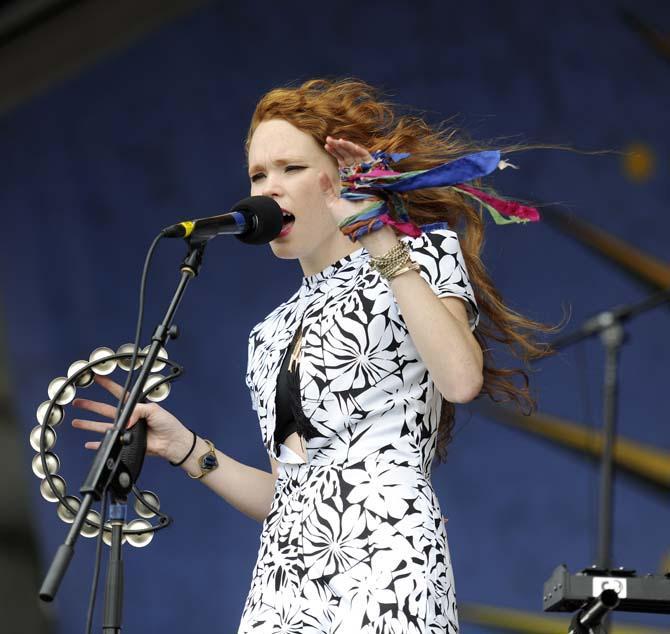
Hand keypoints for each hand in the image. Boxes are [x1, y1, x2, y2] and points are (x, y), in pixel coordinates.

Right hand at [72, 375, 191, 463]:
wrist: (173, 443)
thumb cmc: (168, 425)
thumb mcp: (154, 410)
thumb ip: (138, 411)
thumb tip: (124, 420)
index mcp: (137, 406)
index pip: (119, 393)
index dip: (108, 385)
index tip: (97, 378)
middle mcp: (129, 417)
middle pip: (104, 410)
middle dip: (90, 406)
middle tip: (77, 402)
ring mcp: (126, 430)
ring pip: (102, 426)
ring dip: (88, 424)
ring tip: (75, 422)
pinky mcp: (126, 443)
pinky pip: (108, 444)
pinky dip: (97, 445)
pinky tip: (88, 444)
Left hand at [321, 136, 399, 253]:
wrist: (363, 226)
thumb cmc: (349, 218)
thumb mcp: (333, 203)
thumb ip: (326, 189)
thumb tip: (320, 173)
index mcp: (349, 182)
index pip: (343, 163)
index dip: (336, 153)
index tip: (326, 145)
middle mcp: (358, 177)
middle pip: (349, 157)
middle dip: (339, 148)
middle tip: (329, 140)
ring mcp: (366, 175)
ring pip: (357, 156)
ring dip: (347, 147)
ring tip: (336, 141)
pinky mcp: (374, 175)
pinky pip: (368, 159)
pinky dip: (359, 151)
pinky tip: (348, 145)